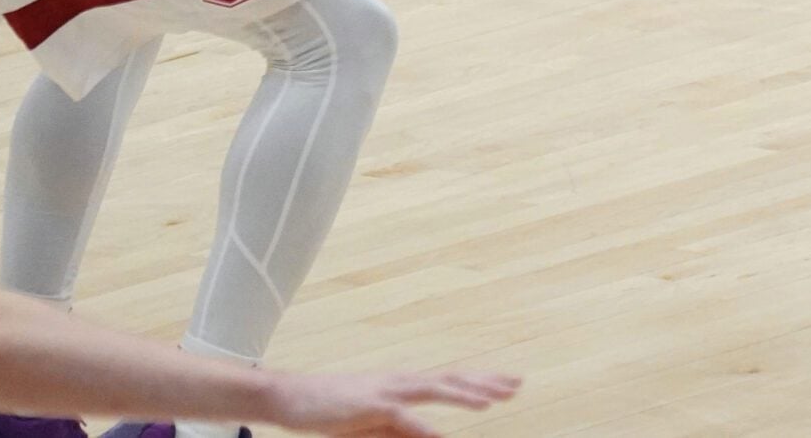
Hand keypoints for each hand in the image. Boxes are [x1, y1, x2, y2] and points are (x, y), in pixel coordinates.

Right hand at [263, 367, 522, 436]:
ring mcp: (387, 390)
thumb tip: (435, 437)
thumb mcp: (374, 424)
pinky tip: (443, 435)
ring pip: (435, 389)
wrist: (291, 397)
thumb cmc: (333, 410)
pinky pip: (403, 417)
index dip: (481, 381)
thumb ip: (404, 431)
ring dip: (466, 394)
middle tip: (518, 384)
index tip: (509, 383)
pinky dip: (425, 425)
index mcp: (404, 385)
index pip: (451, 379)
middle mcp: (401, 382)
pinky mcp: (370, 406)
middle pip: (452, 378)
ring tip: (494, 399)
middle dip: (486, 381)